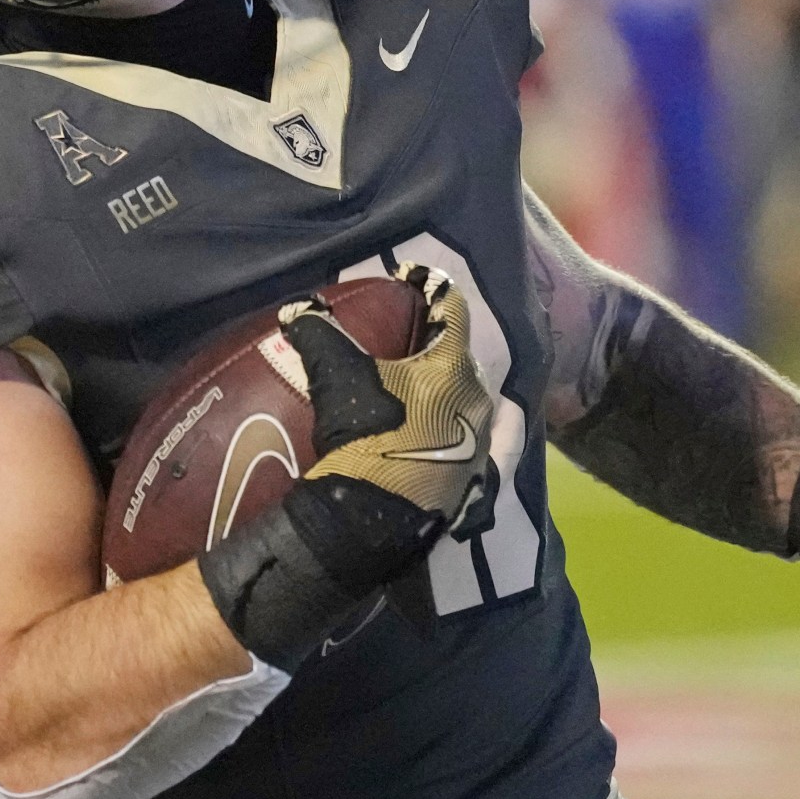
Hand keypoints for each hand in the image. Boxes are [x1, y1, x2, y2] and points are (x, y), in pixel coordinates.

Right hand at [277, 265, 496, 537]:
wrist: (371, 518)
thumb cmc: (363, 438)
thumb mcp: (336, 376)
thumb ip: (319, 333)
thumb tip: (298, 307)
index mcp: (452, 366)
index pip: (451, 308)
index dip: (428, 286)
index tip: (406, 280)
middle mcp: (479, 398)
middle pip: (463, 354)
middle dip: (438, 342)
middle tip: (407, 340)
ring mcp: (485, 441)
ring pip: (477, 396)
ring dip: (457, 383)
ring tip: (430, 384)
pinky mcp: (483, 477)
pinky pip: (501, 442)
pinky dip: (498, 424)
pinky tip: (498, 419)